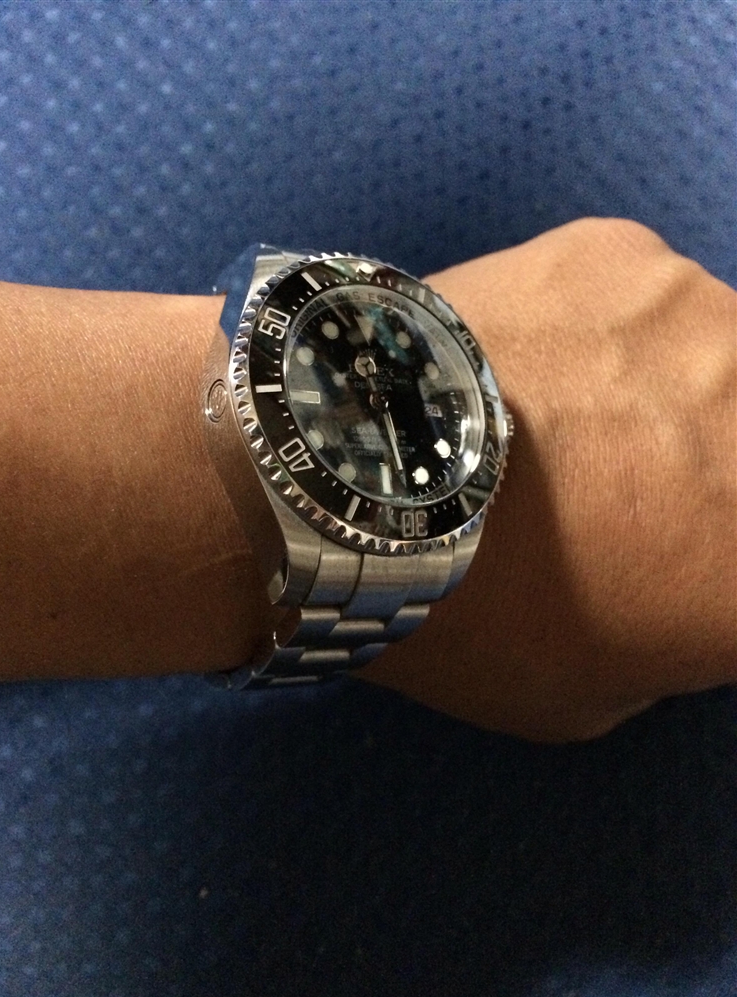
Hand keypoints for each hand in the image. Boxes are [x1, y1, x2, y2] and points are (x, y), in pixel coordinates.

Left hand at [360, 218, 736, 741]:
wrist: (346, 490)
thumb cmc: (466, 622)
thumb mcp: (586, 697)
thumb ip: (667, 638)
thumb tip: (668, 582)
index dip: (701, 556)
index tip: (662, 559)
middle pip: (736, 440)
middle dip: (698, 469)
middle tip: (618, 492)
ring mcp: (704, 316)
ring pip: (709, 356)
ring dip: (659, 391)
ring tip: (555, 421)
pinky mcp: (619, 250)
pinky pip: (637, 297)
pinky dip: (596, 332)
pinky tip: (520, 363)